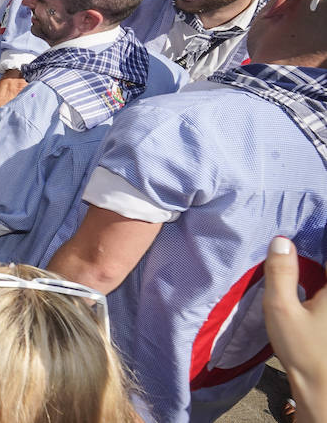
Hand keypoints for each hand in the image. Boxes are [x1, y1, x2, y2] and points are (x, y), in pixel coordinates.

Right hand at [264, 236, 326, 418]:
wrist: (324, 388)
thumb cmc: (303, 350)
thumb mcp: (281, 309)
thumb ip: (281, 272)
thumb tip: (282, 239)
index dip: (320, 230)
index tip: (310, 216)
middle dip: (318, 245)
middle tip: (303, 234)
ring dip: (319, 263)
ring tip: (302, 250)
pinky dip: (322, 276)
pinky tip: (308, 276)